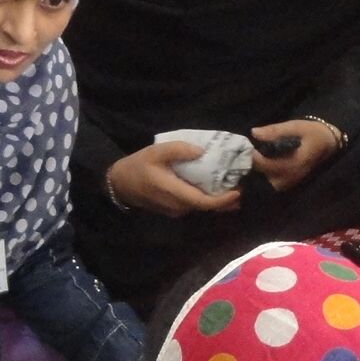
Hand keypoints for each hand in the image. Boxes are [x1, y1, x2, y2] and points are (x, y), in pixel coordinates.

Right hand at [106, 142, 241, 216]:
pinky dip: (207, 198)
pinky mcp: (173, 210)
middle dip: (225, 198)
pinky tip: (214, 187)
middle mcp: (177, 206)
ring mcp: (175, 210)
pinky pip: (194, 205)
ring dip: (217, 199)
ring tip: (232, 185)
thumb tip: (202, 152)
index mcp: (174, 192)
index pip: (203, 202)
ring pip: (201, 207)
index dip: (223, 200)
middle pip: (206, 206)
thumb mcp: (156, 151)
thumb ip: (179, 150)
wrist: (119, 183)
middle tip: (240, 184)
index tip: (238, 192)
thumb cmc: (138, 166)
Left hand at [249, 119, 340, 191]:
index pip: (268, 165)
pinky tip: (259, 166)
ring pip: (268, 184)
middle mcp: (292, 176)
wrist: (328, 143)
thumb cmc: (312, 133)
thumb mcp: (295, 127)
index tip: (246, 148)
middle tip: (245, 155)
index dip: (254, 158)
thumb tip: (254, 132)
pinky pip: (273, 184)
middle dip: (253, 168)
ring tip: (250, 161)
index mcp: (294, 163)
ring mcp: (292, 182)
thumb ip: (275, 131)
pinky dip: (265, 177)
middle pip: (265, 178)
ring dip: (258, 174)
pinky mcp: (290, 183)